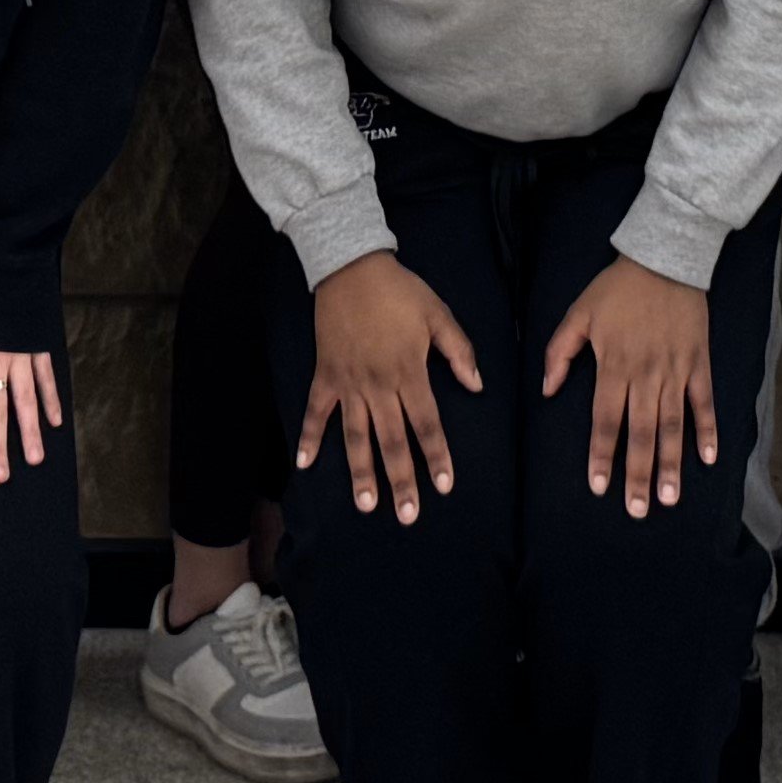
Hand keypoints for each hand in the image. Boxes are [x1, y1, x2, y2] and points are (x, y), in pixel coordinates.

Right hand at [297, 256, 481, 520]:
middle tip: (407, 515)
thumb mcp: (438, 314)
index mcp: (409, 371)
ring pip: (356, 436)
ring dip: (361, 472)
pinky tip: (304, 464)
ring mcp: (349, 382)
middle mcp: (379, 384)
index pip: (427, 423)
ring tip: (367, 504)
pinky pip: (316, 411)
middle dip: (402, 480)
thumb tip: (477, 387)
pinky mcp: (325, 375)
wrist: (351, 267)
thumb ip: (459, 352)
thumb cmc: (399, 292)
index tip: (445, 485)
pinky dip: (309, 437)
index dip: (437, 455)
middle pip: (392, 440)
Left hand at [537, 260, 719, 510]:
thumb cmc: (617, 288)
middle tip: (638, 510)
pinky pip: (703, 402)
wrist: (665, 258)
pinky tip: (708, 459)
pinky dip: (707, 430)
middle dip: (638, 473)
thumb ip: (559, 352)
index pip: (605, 420)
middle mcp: (645, 373)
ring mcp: (675, 370)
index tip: (600, 488)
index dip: (602, 455)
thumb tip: (547, 391)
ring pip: (672, 424)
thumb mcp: (579, 313)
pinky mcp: (699, 362)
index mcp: (613, 365)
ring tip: (669, 498)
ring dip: (671, 463)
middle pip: (640, 432)